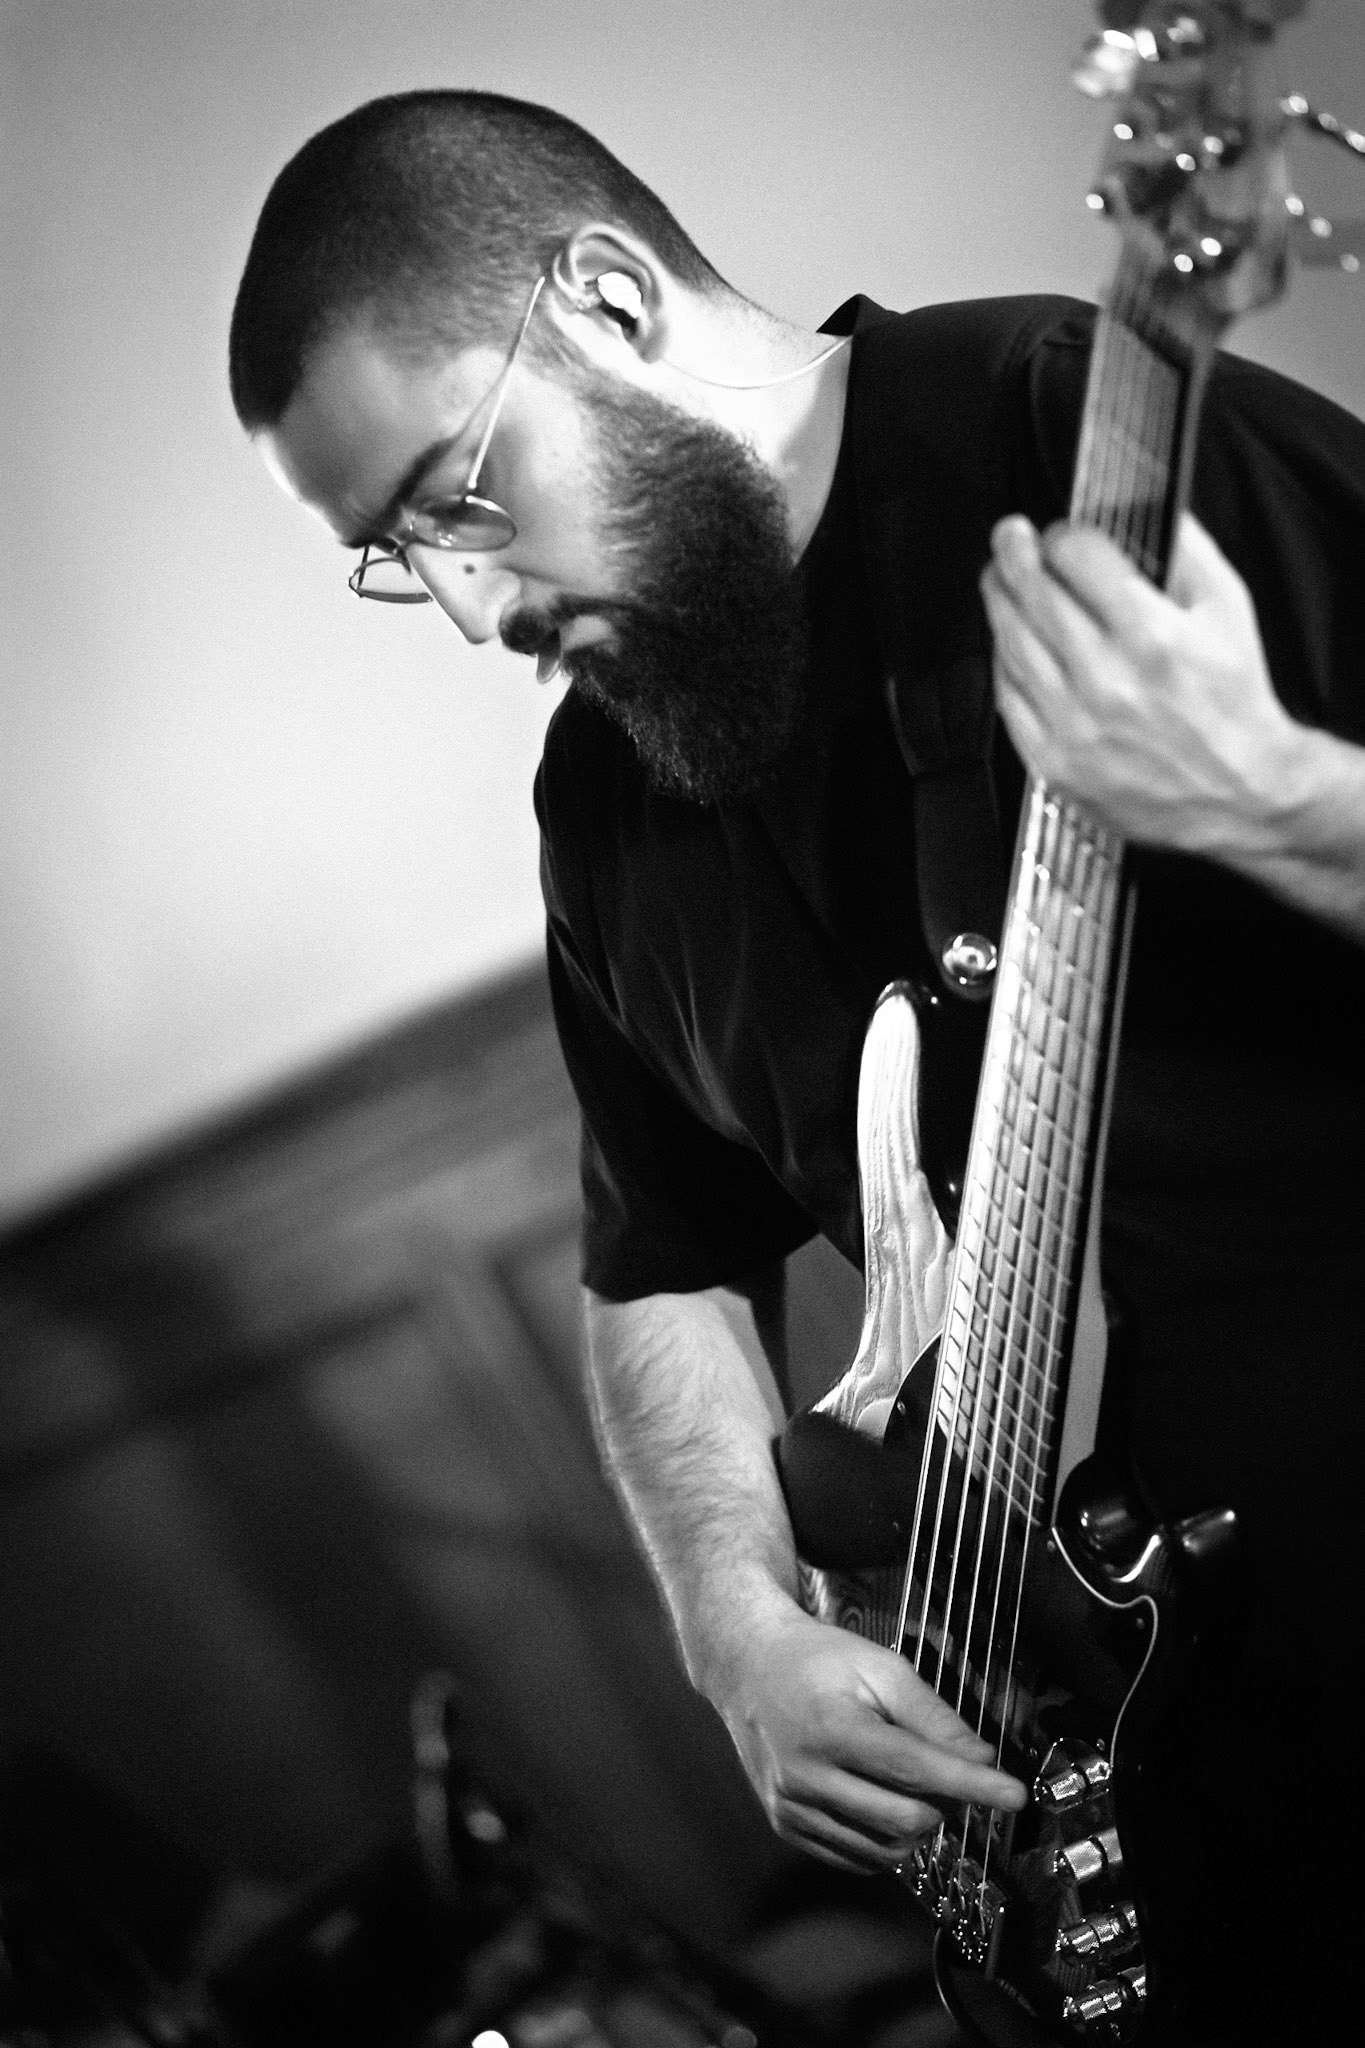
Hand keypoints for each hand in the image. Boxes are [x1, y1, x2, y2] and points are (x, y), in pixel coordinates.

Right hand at [716, 1602, 1027, 1873]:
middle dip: (944, 1802)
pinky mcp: (787, 1827)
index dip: (973, 1785)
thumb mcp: (881, 1668)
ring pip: (885, 1850)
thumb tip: (981, 1759)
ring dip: (916, 1826)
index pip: (917, 1769)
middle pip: (907, 1820)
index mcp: (832, 1726)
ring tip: (909, 1781)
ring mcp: (792, 1807)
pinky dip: (884, 1841)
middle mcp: (806, 1774)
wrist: (748, 1668)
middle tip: (949, 1771)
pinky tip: (880, 1800)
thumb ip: (934, 1716)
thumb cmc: (817, 1661)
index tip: (1014, 1796)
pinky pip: (856, 1858)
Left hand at [981, 511, 1306, 858]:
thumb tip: (1146, 511)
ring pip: (1010, 642)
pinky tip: (1009, 642)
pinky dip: (1004, 661)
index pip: (1076, 557)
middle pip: (1032, 593)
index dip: (1062, 535)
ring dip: (999, 601)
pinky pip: (1007, 696)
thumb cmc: (1233, 703)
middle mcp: (1106, 679)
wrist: (1238, 792)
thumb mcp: (1229, 609)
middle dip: (1013, 552)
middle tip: (1009, 537)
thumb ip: (1187, 550)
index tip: (1060, 535)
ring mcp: (1073, 723)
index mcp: (1150, 635)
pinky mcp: (1052, 760)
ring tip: (1000, 581)